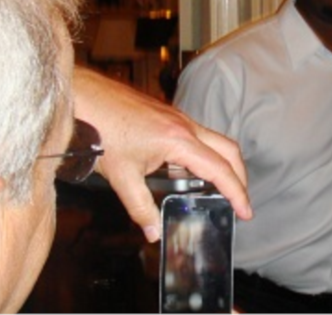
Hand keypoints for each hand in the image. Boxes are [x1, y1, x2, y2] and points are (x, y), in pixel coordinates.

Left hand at [72, 67, 252, 241]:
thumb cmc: (101, 130)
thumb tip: (153, 233)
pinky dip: (206, 154)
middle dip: (240, 176)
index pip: (220, 169)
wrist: (85, 98)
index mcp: (179, 140)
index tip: (246, 211)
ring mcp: (178, 118)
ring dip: (224, 163)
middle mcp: (185, 126)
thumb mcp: (121, 176)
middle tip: (241, 201)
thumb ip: (140, 207)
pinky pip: (198, 135)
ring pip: (215, 140)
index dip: (237, 192)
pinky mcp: (169, 115)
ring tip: (221, 189)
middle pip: (229, 150)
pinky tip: (191, 170)